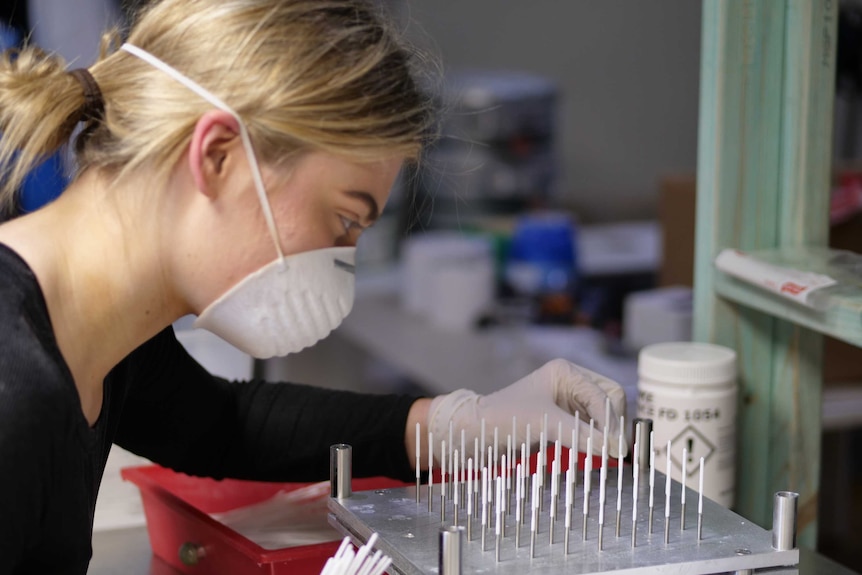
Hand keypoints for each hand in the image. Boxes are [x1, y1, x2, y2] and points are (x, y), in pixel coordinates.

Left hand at [427, 359, 626, 463]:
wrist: (476, 432)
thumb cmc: (504, 419)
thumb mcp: (544, 424)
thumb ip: (581, 435)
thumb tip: (615, 449)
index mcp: (565, 372)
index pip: (604, 395)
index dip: (611, 422)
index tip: (617, 449)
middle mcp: (570, 382)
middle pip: (610, 401)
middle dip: (613, 424)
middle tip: (614, 451)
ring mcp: (568, 400)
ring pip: (603, 415)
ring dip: (606, 433)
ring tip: (604, 453)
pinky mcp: (565, 419)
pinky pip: (592, 427)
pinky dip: (596, 439)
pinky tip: (592, 451)